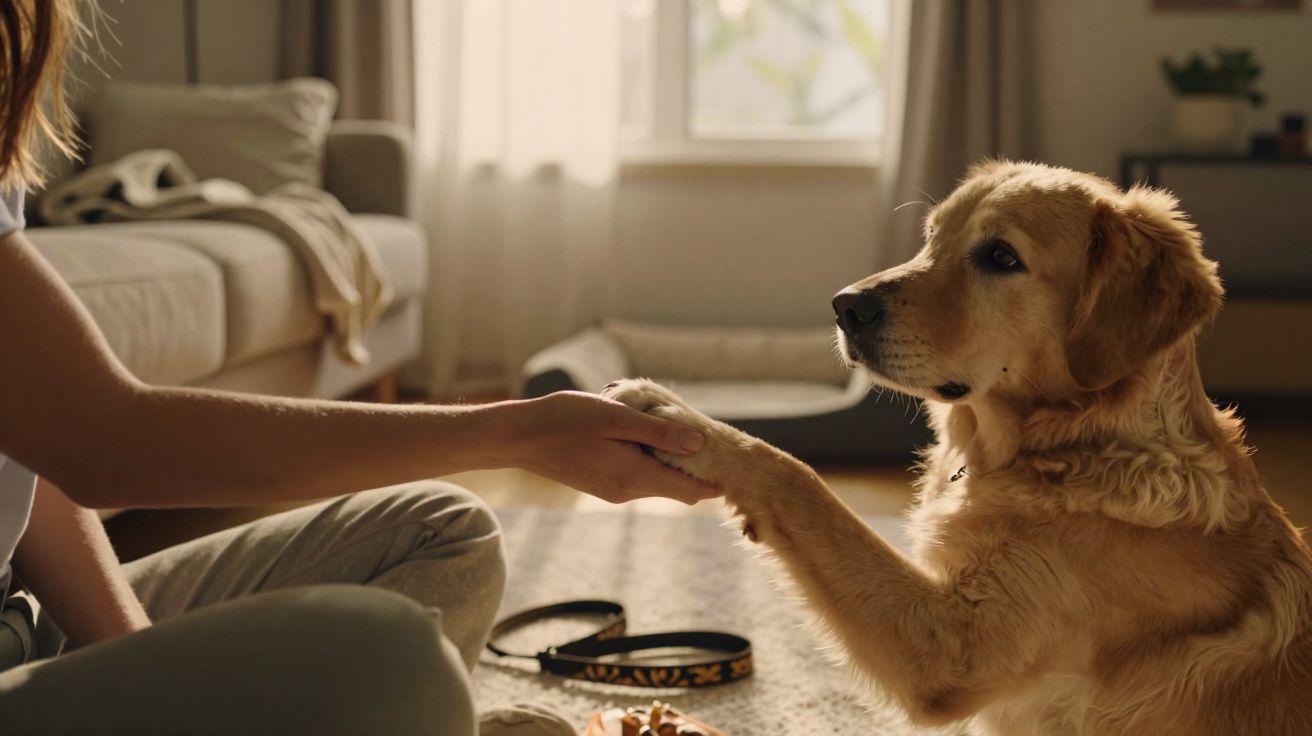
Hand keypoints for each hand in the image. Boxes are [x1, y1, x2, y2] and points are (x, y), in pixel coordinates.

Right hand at [501, 391, 720, 504]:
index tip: (730, 459)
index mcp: (635, 476)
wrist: (519, 437)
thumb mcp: (616, 419)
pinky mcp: (602, 484)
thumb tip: (700, 445)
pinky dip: (649, 459)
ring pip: (657, 480)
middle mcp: (627, 491)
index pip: (690, 491)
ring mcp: (613, 491)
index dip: (714, 479)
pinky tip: (641, 433)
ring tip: (670, 425)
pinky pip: (638, 476)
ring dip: (668, 459)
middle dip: (695, 467)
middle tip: (704, 432)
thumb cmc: (565, 420)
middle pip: (677, 488)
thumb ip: (659, 433)